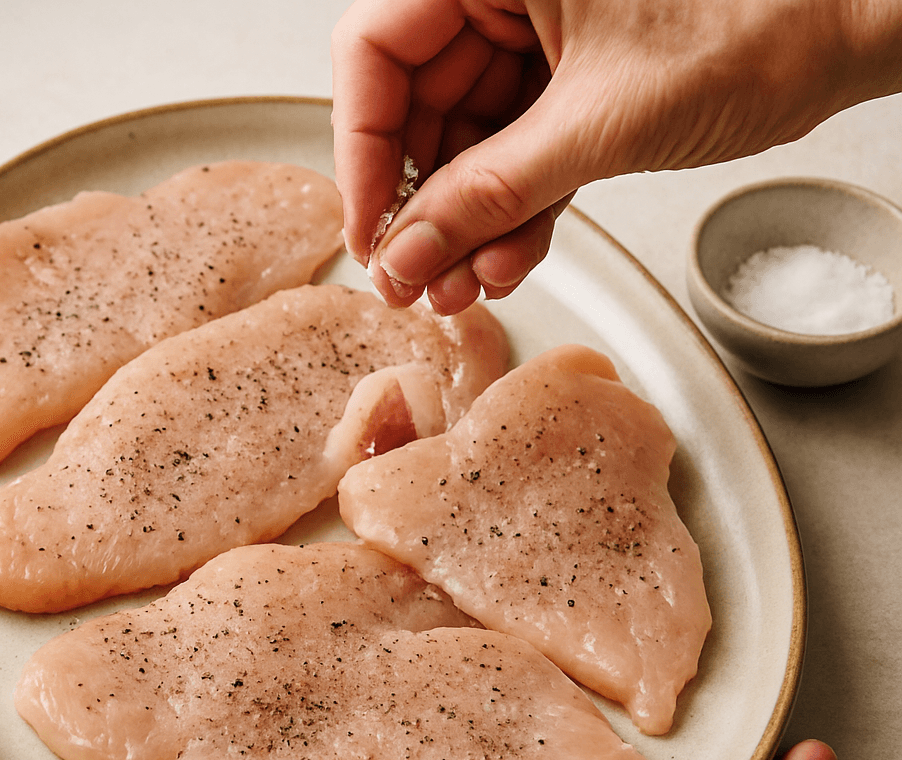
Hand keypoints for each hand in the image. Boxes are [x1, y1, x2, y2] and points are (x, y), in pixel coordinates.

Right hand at [332, 0, 901, 313]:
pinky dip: (513, 213)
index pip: (375, 53)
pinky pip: (515, 156)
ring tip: (464, 287)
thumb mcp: (599, 123)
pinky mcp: (565, 84)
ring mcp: (534, 39)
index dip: (362, 151)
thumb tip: (408, 253)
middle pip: (418, 109)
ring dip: (467, 225)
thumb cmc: (754, 25)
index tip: (370, 232)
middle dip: (423, 208)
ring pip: (466, 144)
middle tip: (418, 279)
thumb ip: (491, 194)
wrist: (841, 33)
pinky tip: (507, 261)